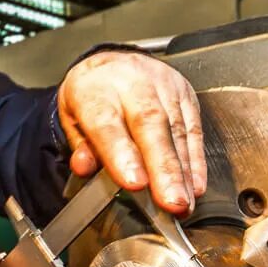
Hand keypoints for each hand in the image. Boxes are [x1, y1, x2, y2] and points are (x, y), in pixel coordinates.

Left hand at [58, 50, 205, 215]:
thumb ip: (81, 145)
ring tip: (183, 203)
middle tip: (171, 201)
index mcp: (97, 90)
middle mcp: (132, 83)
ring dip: (182, 171)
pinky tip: (194, 185)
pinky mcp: (185, 94)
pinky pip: (193, 129)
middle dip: (163, 167)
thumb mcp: (72, 117)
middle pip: (151, 124)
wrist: (112, 63)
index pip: (108, 123)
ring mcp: (162, 86)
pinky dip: (195, 161)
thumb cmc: (93, 95)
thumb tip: (85, 168)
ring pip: (176, 128)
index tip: (135, 184)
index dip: (122, 154)